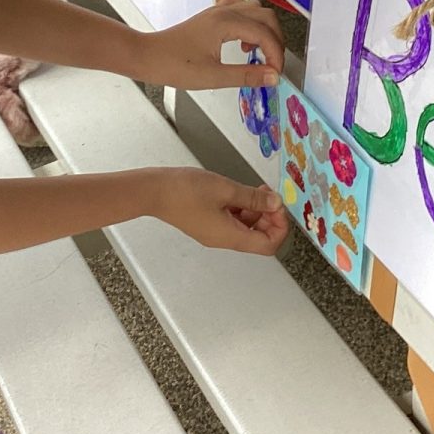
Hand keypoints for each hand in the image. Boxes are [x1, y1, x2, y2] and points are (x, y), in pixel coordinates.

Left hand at [134, 0, 283, 90]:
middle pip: (266, 15)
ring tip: (256, 54)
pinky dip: (250, 23)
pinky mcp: (211, 15)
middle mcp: (224, 11)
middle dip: (275, 40)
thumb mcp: (213, 76)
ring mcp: (217, 10)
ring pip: (255, 9)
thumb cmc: (176, 66)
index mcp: (226, 23)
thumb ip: (246, 75)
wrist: (147, 55)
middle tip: (272, 64)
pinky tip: (242, 42)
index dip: (276, 54)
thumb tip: (273, 77)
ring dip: (264, 29)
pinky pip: (240, 9)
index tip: (275, 74)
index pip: (265, 33)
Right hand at [154, 167, 288, 254]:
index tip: (279, 207)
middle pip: (258, 237)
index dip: (279, 227)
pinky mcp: (207, 224)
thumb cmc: (184, 190)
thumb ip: (253, 197)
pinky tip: (239, 193)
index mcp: (230, 236)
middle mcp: (223, 240)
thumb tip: (275, 204)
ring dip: (255, 211)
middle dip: (268, 216)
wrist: (154, 191)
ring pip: (246, 228)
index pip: (268, 244)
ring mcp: (214, 233)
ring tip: (254, 190)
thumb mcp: (226, 189)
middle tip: (269, 195)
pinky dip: (241, 209)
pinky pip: (232, 222)